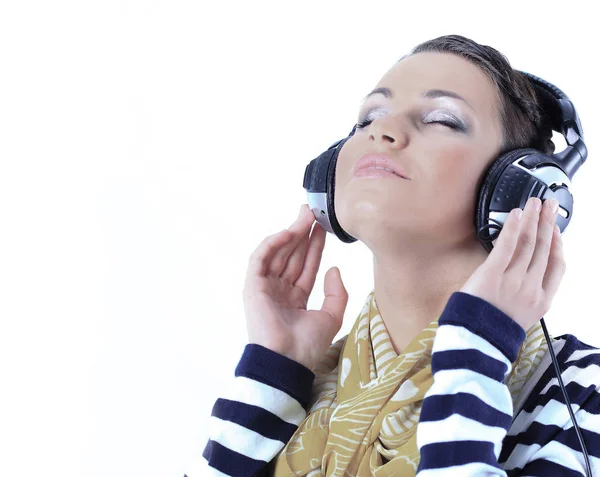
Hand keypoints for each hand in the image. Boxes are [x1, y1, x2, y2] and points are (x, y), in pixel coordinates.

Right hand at [242, 204, 348, 369]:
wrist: (287, 361)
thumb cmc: (307, 345)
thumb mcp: (331, 316)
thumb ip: (336, 293)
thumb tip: (334, 269)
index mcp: (296, 298)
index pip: (307, 265)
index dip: (315, 246)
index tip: (323, 228)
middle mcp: (280, 290)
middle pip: (292, 255)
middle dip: (302, 233)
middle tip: (312, 212)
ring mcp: (265, 287)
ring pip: (278, 253)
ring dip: (291, 234)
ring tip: (304, 217)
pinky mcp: (253, 287)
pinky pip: (260, 259)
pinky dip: (272, 244)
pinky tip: (287, 233)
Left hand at [459, 196, 565, 331]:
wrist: (474, 341)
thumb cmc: (491, 328)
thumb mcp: (521, 315)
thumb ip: (528, 293)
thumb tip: (526, 269)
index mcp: (542, 301)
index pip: (557, 267)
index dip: (558, 245)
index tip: (556, 231)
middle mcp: (531, 288)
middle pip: (544, 249)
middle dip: (548, 224)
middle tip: (550, 205)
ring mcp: (513, 281)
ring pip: (528, 244)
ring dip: (533, 219)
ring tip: (535, 203)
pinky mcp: (492, 274)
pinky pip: (507, 246)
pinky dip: (513, 227)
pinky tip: (517, 214)